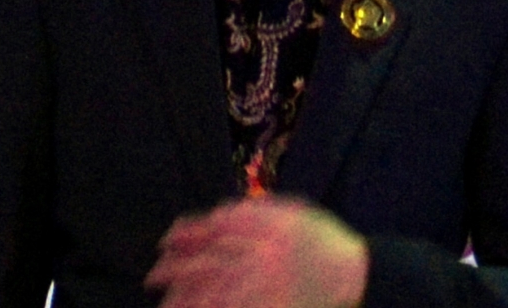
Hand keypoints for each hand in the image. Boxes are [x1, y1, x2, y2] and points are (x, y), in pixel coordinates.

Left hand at [145, 196, 368, 307]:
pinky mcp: (269, 306)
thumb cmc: (320, 240)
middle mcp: (260, 252)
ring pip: (214, 291)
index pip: (214, 228)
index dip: (186, 234)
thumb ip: (256, 209)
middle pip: (209, 260)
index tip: (166, 240)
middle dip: (176, 268)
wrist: (354, 274)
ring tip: (165, 303)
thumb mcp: (290, 211)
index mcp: (264, 224)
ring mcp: (264, 284)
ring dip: (185, 297)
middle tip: (153, 275)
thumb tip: (217, 214)